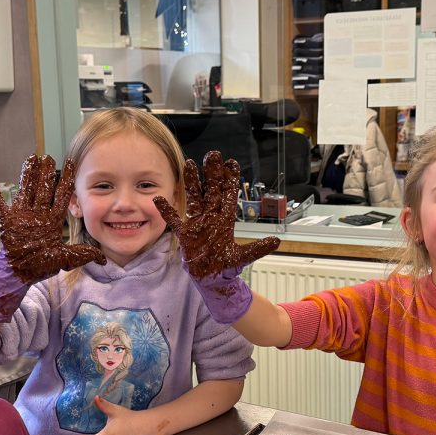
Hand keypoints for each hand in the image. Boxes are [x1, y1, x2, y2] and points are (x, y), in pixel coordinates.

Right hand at [0, 154, 104, 283]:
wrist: (21, 275)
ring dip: (27, 175)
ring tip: (31, 159)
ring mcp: (21, 216)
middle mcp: (37, 214)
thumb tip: (104, 259)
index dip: (66, 180)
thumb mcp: (67, 258)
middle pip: (43, 189)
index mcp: (52, 220)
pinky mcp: (6, 221)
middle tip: (48, 157)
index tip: (71, 164)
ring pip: (25, 190)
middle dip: (46, 173)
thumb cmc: (41, 266)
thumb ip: (84, 254)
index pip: (61, 196)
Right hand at [152, 151, 279, 322]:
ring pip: (193, 198)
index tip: (231, 163)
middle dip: (211, 173)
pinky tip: (158, 199)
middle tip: (213, 155)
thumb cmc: (228, 267)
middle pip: (210, 190)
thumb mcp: (243, 258)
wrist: (213, 279)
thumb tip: (276, 241)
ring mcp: (196, 223)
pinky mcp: (184, 234)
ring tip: (189, 163)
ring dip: (191, 182)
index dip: (229, 180)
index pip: (227, 195)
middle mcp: (211, 217)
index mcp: (225, 221)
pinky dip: (166, 211)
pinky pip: (174, 220)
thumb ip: (257, 249)